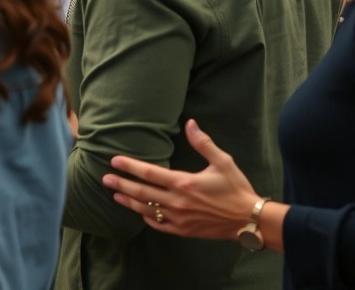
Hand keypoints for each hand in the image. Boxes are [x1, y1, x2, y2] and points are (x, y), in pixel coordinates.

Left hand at [102, 118, 260, 239]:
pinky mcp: (183, 230)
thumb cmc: (236, 188)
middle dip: (121, 184)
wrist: (249, 219)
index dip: (130, 166)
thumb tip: (190, 123)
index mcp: (184, 183)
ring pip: (146, 210)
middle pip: (141, 193)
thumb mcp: (223, 162)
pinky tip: (139, 212)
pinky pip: (158, 225)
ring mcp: (179, 219)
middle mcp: (177, 202)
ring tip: (114, 195)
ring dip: (128, 202)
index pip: (149, 173)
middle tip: (105, 178)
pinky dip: (146, 218)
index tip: (114, 161)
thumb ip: (203, 143)